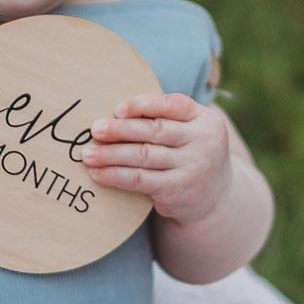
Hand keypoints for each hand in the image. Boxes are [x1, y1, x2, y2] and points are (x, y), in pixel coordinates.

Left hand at [80, 92, 231, 224]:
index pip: (174, 105)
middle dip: (120, 129)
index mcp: (205, 120)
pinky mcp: (177, 190)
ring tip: (88, 153)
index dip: (144, 105)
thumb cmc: (191, 154)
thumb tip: (115, 113)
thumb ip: (166, 118)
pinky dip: (116, 175)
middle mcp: (203, 142)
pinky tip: (98, 174)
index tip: (117, 109)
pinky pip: (140, 180)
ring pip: (143, 156)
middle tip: (95, 129)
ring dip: (110, 154)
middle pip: (155, 131)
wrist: (215, 198)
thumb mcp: (191, 131)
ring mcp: (192, 168)